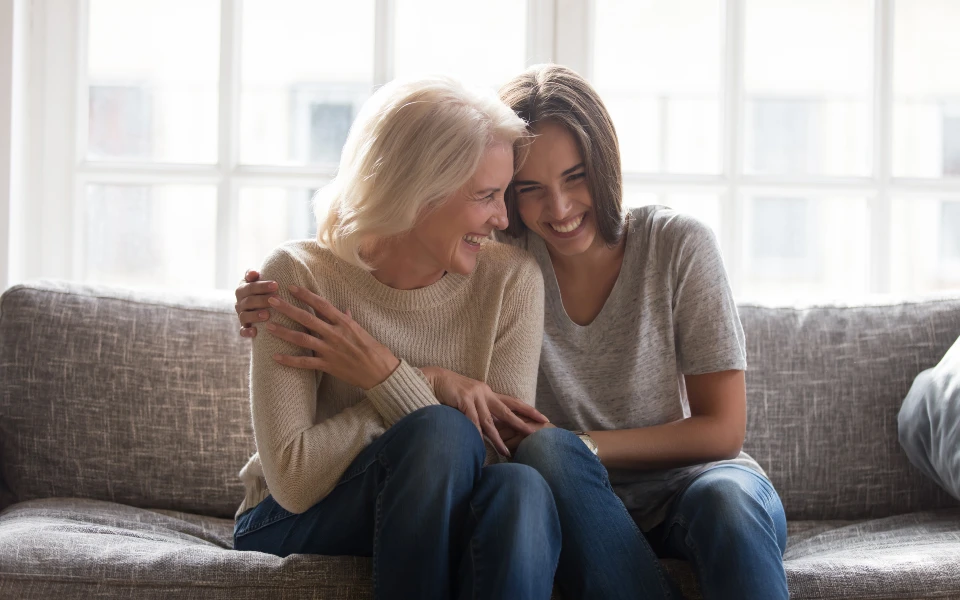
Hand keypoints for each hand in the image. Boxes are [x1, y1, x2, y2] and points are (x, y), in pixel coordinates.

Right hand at [235, 269, 278, 338]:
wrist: (263, 305)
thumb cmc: (265, 288)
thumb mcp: (260, 280)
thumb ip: (254, 275)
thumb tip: (253, 273)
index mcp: (243, 289)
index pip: (250, 286)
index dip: (262, 286)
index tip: (276, 285)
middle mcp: (240, 302)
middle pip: (248, 301)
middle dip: (262, 300)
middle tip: (275, 299)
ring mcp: (241, 315)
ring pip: (244, 315)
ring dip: (255, 315)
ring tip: (267, 315)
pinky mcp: (244, 327)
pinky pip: (242, 331)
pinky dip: (247, 331)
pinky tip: (255, 332)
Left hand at [265, 285, 400, 390]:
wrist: (381, 372)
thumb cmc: (374, 350)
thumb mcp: (362, 331)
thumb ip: (349, 320)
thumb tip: (342, 310)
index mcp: (344, 322)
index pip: (321, 304)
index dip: (305, 295)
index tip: (291, 287)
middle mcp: (335, 334)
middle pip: (306, 318)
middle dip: (287, 308)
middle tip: (271, 301)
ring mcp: (330, 350)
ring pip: (302, 338)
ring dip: (284, 332)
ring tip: (269, 327)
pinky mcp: (328, 365)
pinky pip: (304, 362)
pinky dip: (289, 360)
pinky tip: (275, 357)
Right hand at [420, 366, 548, 456]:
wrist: (433, 378)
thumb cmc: (450, 391)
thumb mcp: (469, 398)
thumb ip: (479, 410)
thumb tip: (489, 428)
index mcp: (488, 392)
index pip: (512, 402)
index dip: (528, 410)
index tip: (542, 417)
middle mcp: (484, 393)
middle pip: (507, 411)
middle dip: (522, 423)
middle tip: (535, 433)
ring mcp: (474, 395)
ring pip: (489, 421)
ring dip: (497, 439)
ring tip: (506, 452)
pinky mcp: (463, 399)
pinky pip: (472, 420)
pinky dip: (476, 433)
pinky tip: (480, 443)